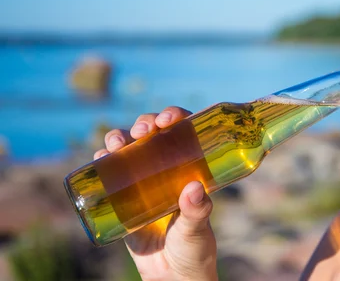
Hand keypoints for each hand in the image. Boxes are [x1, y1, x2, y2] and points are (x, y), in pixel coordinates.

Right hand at [95, 107, 217, 280]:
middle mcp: (167, 169)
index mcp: (191, 168)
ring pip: (129, 148)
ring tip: (116, 142)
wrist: (170, 276)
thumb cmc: (193, 251)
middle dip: (145, 123)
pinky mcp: (124, 197)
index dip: (176, 116)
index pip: (185, 132)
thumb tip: (194, 189)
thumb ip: (198, 213)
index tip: (169, 118)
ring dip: (119, 136)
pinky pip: (111, 172)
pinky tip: (100, 157)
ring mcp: (144, 181)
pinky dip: (102, 160)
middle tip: (144, 130)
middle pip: (154, 134)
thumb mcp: (197, 230)